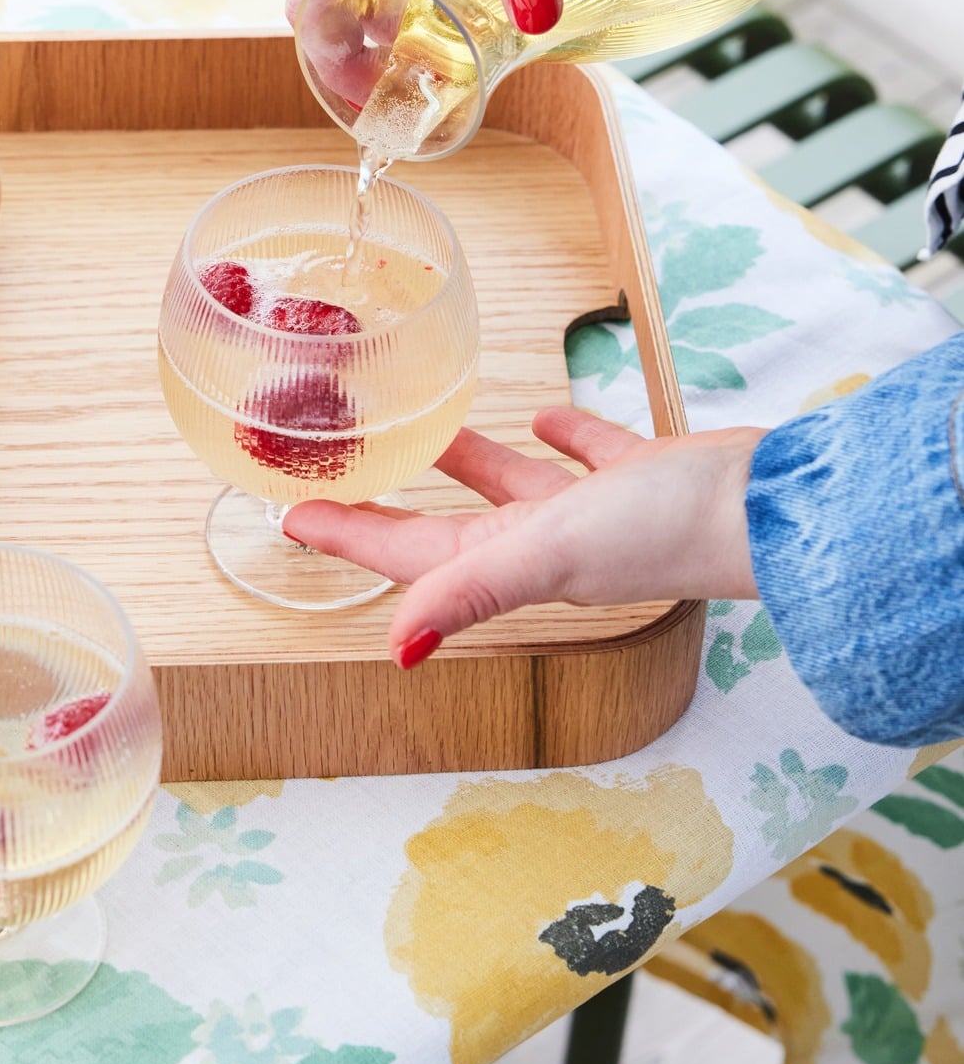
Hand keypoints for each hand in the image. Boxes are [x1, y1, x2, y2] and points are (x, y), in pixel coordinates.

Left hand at [282, 409, 761, 667]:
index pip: (410, 557)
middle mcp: (550, 548)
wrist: (770, 505)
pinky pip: (589, 456)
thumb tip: (397, 651)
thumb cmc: (666, 528)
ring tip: (432, 432)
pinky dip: (562, 436)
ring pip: (516, 488)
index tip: (293, 517)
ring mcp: (597, 517)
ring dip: (471, 465)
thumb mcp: (551, 551)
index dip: (350, 538)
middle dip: (396, 508)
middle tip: (347, 475)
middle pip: (451, 528)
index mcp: (516, 566)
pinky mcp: (643, 482)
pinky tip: (546, 412)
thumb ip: (471, 592)